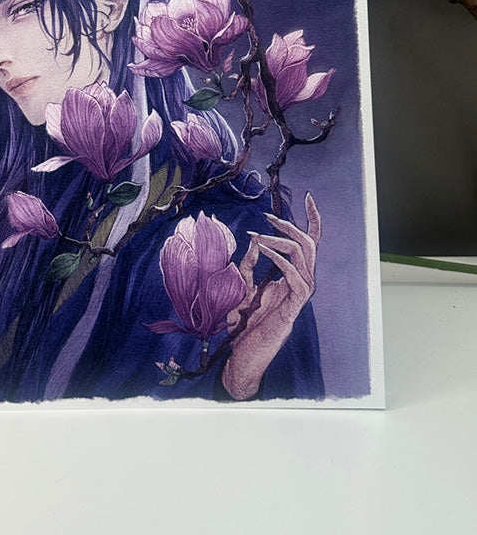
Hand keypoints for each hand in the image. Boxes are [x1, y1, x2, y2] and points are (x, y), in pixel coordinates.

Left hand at [222, 192, 319, 400]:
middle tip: (267, 218)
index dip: (313, 220)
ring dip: (281, 242)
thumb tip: (254, 241)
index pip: (310, 244)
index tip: (310, 197)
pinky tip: (263, 251)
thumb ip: (248, 264)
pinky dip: (281, 261)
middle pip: (310, 245)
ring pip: (305, 258)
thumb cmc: (242, 325)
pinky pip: (296, 279)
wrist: (242, 357)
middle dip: (291, 226)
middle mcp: (299, 284)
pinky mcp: (292, 309)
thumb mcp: (240, 286)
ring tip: (258, 237)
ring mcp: (298, 297)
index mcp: (291, 277)